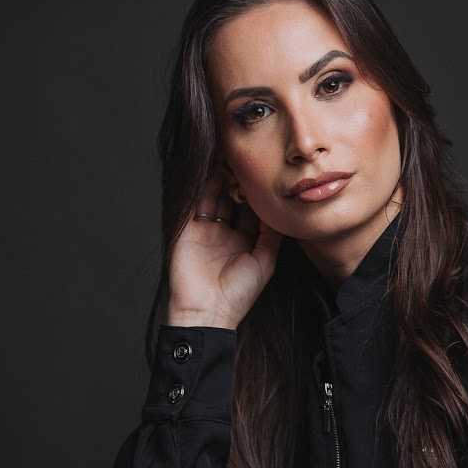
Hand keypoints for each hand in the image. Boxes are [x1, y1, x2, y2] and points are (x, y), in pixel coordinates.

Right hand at [166, 169, 281, 328]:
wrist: (206, 312)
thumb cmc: (238, 295)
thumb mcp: (264, 262)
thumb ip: (272, 235)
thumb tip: (280, 210)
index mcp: (243, 242)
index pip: (251, 210)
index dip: (257, 192)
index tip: (267, 172)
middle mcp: (223, 233)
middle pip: (232, 198)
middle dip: (239, 180)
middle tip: (249, 157)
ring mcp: (205, 230)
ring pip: (213, 195)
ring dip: (221, 177)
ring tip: (232, 155)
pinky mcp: (187, 229)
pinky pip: (195, 201)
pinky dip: (202, 184)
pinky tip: (211, 168)